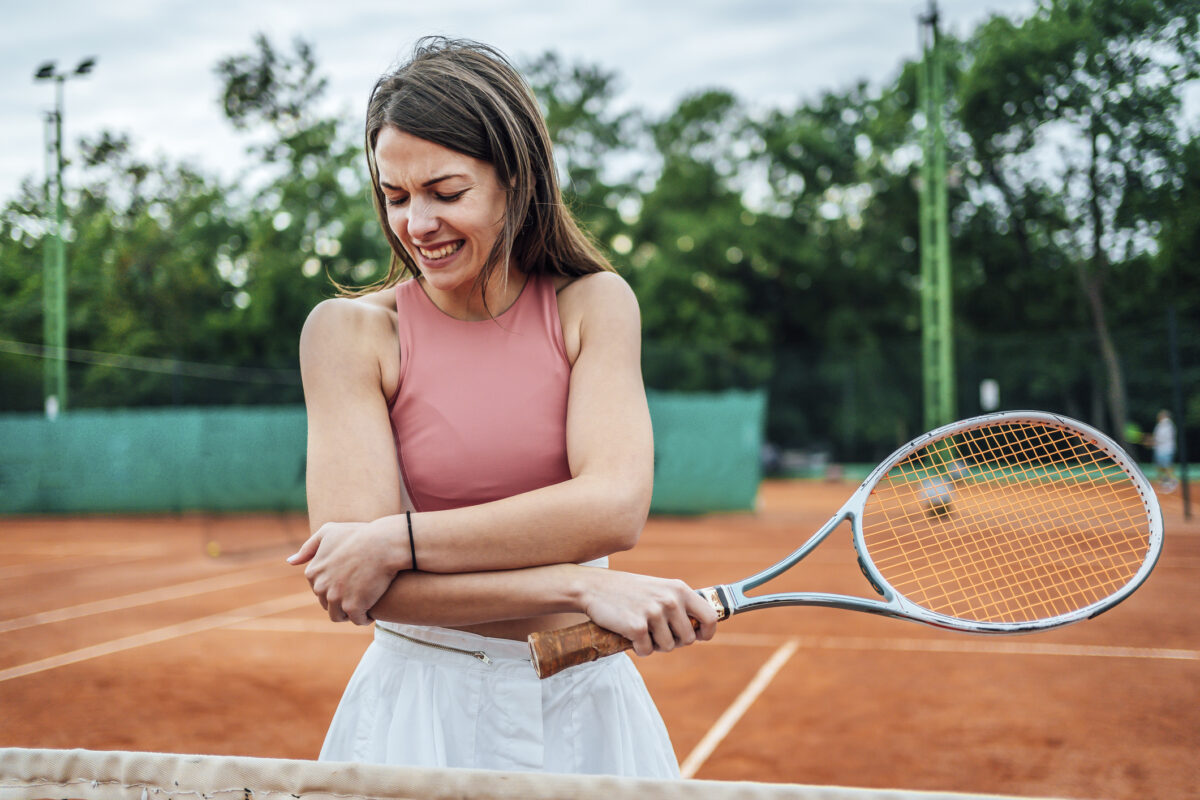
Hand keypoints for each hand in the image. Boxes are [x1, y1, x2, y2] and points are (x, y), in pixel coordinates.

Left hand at [287, 519, 407, 624]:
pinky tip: (373, 611)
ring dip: (350, 613)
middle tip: (359, 593)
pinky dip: (365, 618)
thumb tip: (290, 561)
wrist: (383, 543)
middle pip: (328, 604)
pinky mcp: (353, 607)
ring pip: (339, 616)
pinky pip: (357, 620)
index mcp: (313, 572)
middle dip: (341, 601)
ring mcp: (336, 598)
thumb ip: (309, 547)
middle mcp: (321, 587)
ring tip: (364, 605)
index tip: (349, 582)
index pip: (319, 590)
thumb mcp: (329, 532)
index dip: (335, 587)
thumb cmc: (359, 535)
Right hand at [578, 569, 717, 656]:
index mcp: (679, 589)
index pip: (710, 617)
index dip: (706, 633)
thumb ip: (679, 605)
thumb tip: (698, 631)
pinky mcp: (637, 626)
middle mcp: (670, 600)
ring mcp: (654, 613)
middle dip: (673, 641)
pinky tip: (628, 634)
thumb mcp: (659, 589)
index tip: (698, 637)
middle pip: (687, 639)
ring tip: (641, 630)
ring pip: (667, 647)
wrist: (594, 587)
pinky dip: (638, 648)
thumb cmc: (628, 591)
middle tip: (656, 632)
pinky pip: (647, 651)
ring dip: (654, 645)